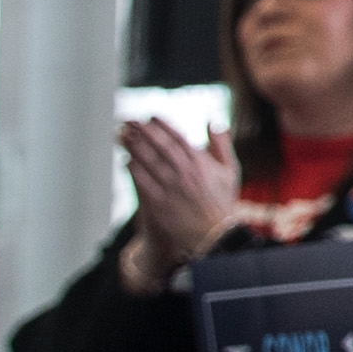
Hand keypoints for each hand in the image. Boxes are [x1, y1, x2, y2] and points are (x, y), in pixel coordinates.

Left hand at [118, 118, 239, 283]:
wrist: (215, 235)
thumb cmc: (223, 202)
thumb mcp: (230, 169)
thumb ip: (221, 143)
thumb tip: (213, 121)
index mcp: (200, 162)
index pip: (177, 136)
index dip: (161, 125)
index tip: (150, 116)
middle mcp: (184, 171)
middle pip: (158, 145)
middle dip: (142, 130)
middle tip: (128, 120)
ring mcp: (170, 187)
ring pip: (148, 161)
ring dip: (133, 146)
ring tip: (122, 135)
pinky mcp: (159, 203)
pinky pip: (142, 182)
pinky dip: (133, 170)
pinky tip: (126, 161)